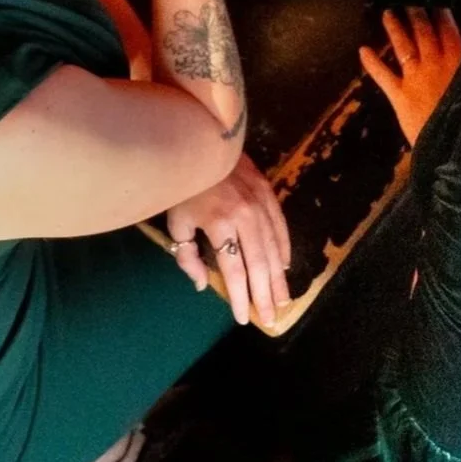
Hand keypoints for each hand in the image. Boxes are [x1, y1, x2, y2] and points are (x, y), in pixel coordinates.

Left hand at [165, 155, 292, 328]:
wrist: (197, 142)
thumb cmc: (181, 186)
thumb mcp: (177, 222)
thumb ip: (188, 255)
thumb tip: (203, 285)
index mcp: (220, 224)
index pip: (233, 270)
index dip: (239, 296)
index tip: (242, 318)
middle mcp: (245, 216)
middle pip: (259, 264)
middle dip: (264, 295)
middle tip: (270, 319)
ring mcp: (260, 203)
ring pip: (273, 248)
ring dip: (278, 277)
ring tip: (282, 300)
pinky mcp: (268, 192)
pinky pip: (280, 226)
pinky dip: (283, 249)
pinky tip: (283, 267)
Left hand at [360, 7, 460, 145]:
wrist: (455, 143)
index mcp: (458, 63)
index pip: (449, 32)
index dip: (442, 15)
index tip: (436, 0)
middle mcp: (435, 65)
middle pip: (424, 33)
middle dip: (416, 14)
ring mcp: (415, 79)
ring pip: (404, 47)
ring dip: (395, 29)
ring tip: (387, 13)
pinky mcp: (400, 95)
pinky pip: (384, 76)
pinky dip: (372, 63)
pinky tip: (363, 50)